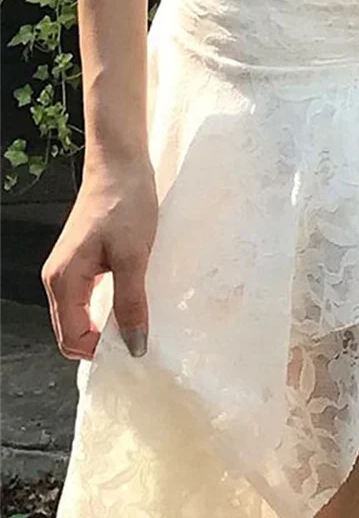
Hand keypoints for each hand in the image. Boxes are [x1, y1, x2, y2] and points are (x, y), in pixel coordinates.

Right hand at [41, 157, 158, 360]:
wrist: (120, 165)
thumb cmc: (125, 204)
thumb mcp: (133, 257)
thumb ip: (131, 303)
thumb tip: (134, 344)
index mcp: (63, 280)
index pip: (71, 338)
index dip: (101, 352)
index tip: (135, 350)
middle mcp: (58, 279)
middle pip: (72, 332)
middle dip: (102, 344)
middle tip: (140, 343)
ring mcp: (69, 270)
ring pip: (82, 316)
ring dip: (107, 327)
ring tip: (140, 326)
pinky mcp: (84, 262)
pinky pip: (91, 300)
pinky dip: (109, 310)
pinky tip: (134, 306)